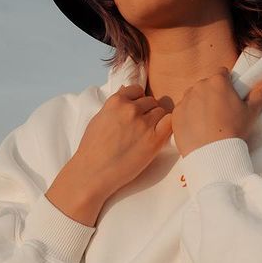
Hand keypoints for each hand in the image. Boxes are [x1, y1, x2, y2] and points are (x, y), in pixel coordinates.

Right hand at [73, 83, 172, 197]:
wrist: (93, 172)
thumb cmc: (92, 148)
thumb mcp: (98, 118)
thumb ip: (114, 106)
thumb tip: (125, 92)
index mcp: (116, 101)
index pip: (137, 90)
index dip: (138, 101)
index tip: (136, 111)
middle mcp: (130, 109)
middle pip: (151, 101)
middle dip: (148, 111)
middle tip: (141, 127)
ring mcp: (143, 123)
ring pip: (161, 111)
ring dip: (157, 120)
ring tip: (147, 134)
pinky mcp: (154, 139)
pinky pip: (170, 122)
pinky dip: (167, 127)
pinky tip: (158, 136)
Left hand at [171, 67, 261, 156]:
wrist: (212, 153)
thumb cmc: (234, 130)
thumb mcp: (252, 111)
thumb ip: (261, 93)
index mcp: (217, 81)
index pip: (222, 73)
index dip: (227, 83)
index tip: (230, 97)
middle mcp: (198, 86)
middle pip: (206, 84)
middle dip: (212, 93)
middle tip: (221, 112)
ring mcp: (184, 99)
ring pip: (193, 96)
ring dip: (199, 104)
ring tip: (209, 122)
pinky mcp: (175, 114)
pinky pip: (183, 110)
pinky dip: (188, 116)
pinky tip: (198, 129)